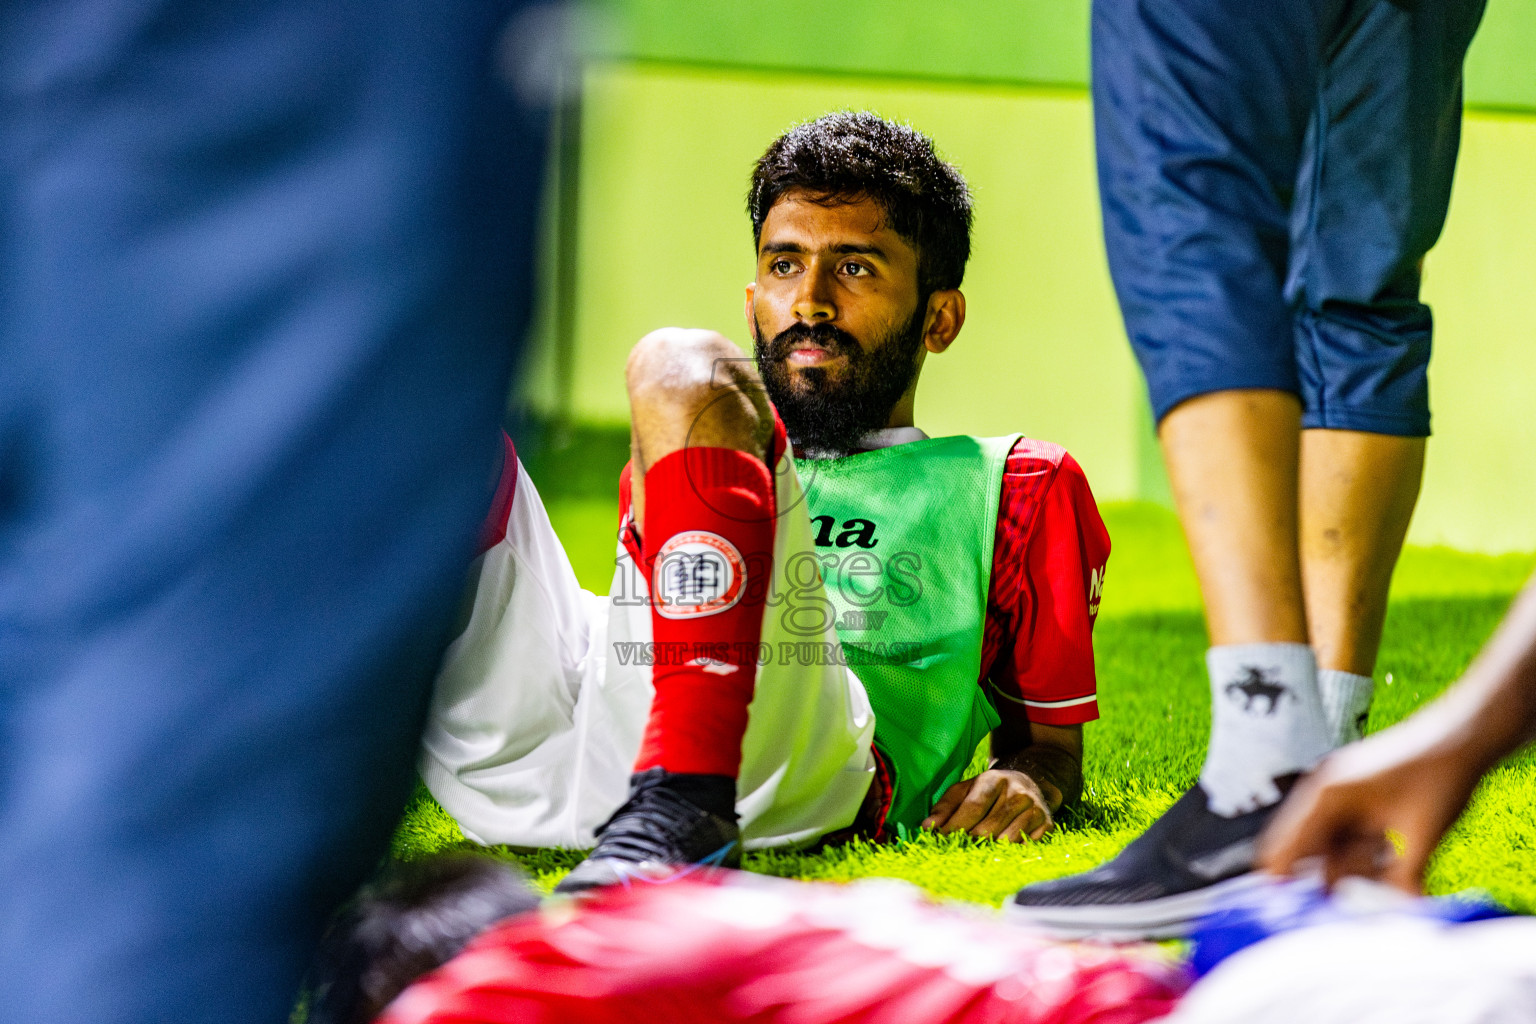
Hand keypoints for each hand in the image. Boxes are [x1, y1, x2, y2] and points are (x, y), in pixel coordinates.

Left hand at [921, 769, 1053, 841]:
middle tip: (958, 848)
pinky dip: (1009, 853)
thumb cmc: (989, 791)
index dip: (955, 825)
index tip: (940, 839)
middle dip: (969, 841)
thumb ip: (945, 806)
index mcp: (994, 780)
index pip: (973, 806)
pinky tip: (1000, 850)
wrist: (1029, 783)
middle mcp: (1017, 792)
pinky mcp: (1046, 824)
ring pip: (1006, 841)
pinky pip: (1023, 847)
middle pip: (988, 828)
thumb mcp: (966, 789)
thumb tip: (927, 827)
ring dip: (988, 850)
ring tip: (978, 849)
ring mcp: (1034, 808)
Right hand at [1258, 719, 1484, 892]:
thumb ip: (1402, 879)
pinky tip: (1385, 858)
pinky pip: (1346, 832)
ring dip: (1348, 864)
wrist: (1464, 735)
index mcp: (1327, 795)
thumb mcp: (1422, 835)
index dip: (1281, 876)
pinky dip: (1361, 851)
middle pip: (1304, 845)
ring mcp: (1340, 791)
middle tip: (1337, 901)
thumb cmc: (1439, 775)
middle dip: (1320, 874)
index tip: (1280, 905)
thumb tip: (1395, 913)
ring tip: (1381, 870)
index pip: (1287, 844)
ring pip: (1329, 842)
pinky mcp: (1358, 794)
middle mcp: (1325, 791)